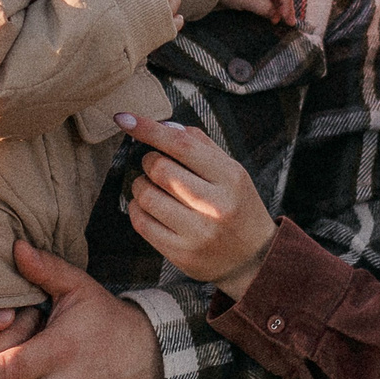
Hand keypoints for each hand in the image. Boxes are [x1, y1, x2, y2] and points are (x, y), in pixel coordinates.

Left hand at [115, 114, 277, 298]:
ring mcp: (198, 232)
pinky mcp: (181, 254)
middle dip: (148, 162)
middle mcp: (215, 205)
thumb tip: (164, 127)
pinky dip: (137, 209)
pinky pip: (142, 223)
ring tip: (152, 188)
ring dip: (140, 185)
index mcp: (230, 177)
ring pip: (146, 196)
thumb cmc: (238, 207)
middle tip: (154, 166)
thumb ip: (201, 146)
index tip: (124, 119)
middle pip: (159, 169)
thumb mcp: (232, 172)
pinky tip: (148, 207)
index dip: (148, 129)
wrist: (255, 259)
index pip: (182, 145)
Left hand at [220, 0, 295, 24]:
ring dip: (276, 5)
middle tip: (287, 22)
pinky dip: (269, 2)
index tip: (287, 20)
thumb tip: (276, 16)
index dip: (287, 5)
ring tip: (277, 20)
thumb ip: (265, 8)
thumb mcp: (247, 0)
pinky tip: (269, 12)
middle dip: (284, 6)